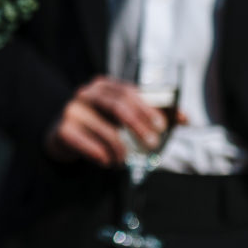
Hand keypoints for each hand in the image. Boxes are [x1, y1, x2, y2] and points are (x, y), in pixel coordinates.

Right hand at [44, 76, 182, 166]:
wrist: (62, 134)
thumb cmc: (100, 123)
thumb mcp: (122, 115)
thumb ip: (151, 115)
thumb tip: (185, 118)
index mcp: (103, 85)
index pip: (129, 92)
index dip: (147, 108)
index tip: (162, 126)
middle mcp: (86, 93)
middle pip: (117, 105)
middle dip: (139, 126)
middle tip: (152, 144)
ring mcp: (72, 110)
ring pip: (105, 129)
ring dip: (121, 149)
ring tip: (126, 161)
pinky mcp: (62, 130)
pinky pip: (87, 145)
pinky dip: (102, 156)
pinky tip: (108, 163)